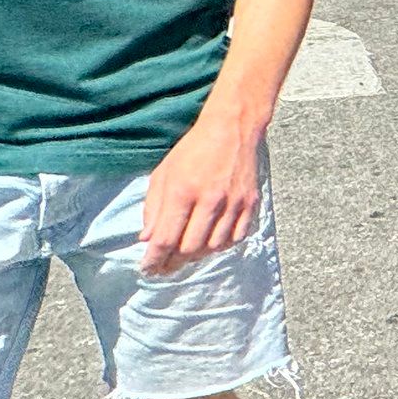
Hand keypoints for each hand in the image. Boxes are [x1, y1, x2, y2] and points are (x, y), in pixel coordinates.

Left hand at [141, 115, 261, 276]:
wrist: (233, 129)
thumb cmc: (193, 150)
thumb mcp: (164, 174)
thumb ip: (153, 208)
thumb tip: (147, 239)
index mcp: (183, 191)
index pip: (165, 238)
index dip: (154, 259)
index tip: (147, 269)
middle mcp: (210, 200)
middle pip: (190, 248)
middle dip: (173, 262)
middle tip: (164, 265)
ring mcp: (234, 203)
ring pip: (213, 247)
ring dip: (197, 255)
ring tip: (185, 254)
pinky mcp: (250, 204)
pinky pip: (236, 238)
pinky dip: (221, 245)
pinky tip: (210, 241)